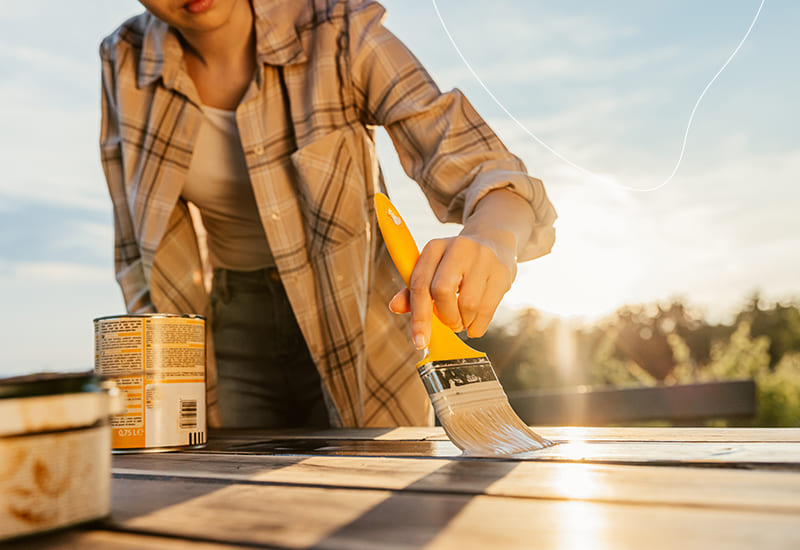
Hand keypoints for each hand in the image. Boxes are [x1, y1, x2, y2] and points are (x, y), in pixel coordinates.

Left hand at [389, 230, 516, 348]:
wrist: (493, 242)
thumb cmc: (456, 264)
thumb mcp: (433, 270)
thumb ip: (413, 290)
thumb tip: (395, 307)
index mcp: (435, 247)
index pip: (420, 284)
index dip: (418, 316)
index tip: (420, 341)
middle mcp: (458, 248)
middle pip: (442, 292)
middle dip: (444, 317)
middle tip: (449, 325)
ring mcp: (483, 258)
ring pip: (467, 303)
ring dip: (463, 322)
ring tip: (462, 321)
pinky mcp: (502, 272)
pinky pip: (487, 309)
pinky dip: (478, 325)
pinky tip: (475, 325)